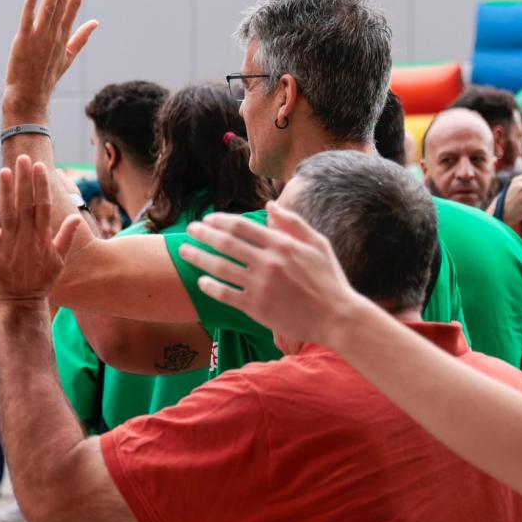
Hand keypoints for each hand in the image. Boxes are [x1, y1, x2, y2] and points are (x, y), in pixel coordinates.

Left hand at [0, 155, 80, 303]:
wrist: (21, 303)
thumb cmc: (40, 282)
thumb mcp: (59, 261)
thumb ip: (65, 237)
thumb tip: (76, 218)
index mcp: (42, 237)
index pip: (43, 205)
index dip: (41, 185)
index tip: (39, 166)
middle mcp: (27, 237)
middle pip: (26, 203)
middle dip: (25, 180)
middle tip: (22, 158)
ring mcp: (9, 243)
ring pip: (9, 212)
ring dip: (7, 190)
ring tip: (5, 170)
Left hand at [2, 0, 97, 125]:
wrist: (30, 96)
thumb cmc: (47, 76)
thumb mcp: (69, 56)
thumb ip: (82, 37)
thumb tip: (96, 22)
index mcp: (64, 34)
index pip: (74, 4)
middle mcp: (54, 33)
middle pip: (63, 1)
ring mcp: (40, 37)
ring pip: (49, 7)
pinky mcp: (24, 42)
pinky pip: (28, 21)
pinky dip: (31, 6)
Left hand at [178, 202, 371, 350]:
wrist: (336, 317)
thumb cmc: (329, 279)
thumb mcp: (318, 244)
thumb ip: (293, 223)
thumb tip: (269, 204)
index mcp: (282, 245)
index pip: (241, 226)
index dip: (220, 220)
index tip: (207, 219)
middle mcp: (268, 263)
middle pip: (226, 243)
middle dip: (203, 234)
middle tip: (189, 230)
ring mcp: (260, 286)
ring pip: (220, 268)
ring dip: (198, 257)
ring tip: (185, 251)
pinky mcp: (256, 308)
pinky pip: (226, 295)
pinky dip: (210, 287)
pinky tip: (200, 281)